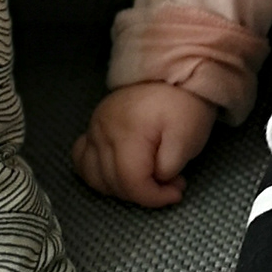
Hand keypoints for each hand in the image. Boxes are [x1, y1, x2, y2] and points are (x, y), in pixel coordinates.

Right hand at [71, 81, 217, 207]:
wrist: (174, 74)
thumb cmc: (184, 105)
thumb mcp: (189, 136)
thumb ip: (170, 166)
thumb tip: (157, 181)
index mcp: (127, 132)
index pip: (131, 181)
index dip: (153, 197)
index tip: (176, 192)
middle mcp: (103, 131)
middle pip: (113, 182)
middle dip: (143, 192)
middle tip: (170, 183)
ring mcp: (94, 128)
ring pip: (94, 176)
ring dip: (121, 187)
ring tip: (147, 178)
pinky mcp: (92, 127)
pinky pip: (82, 159)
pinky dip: (97, 174)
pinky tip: (117, 174)